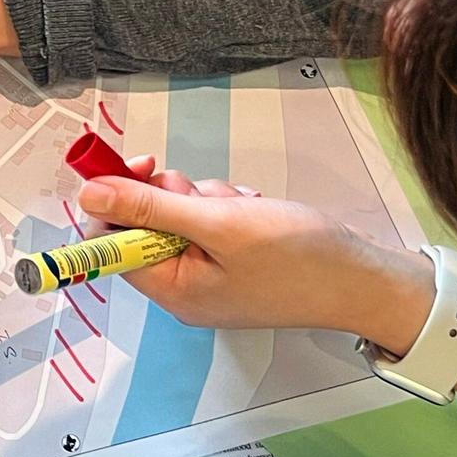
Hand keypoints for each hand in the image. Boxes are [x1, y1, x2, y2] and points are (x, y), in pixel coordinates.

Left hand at [77, 162, 430, 337]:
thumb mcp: (219, 224)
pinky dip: (230, 206)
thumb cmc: (302, 259)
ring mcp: (210, 273)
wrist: (367, 279)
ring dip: (208, 198)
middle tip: (207, 196)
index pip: (110, 242)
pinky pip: (211, 219)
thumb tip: (88, 194)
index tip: (138, 166)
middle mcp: (184, 286)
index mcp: (171, 289)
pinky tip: (257, 210)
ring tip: (244, 207)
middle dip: (174, 196)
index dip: (116, 199)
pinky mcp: (234, 259)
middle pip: (144, 223)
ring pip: (180, 214)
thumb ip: (149, 208)